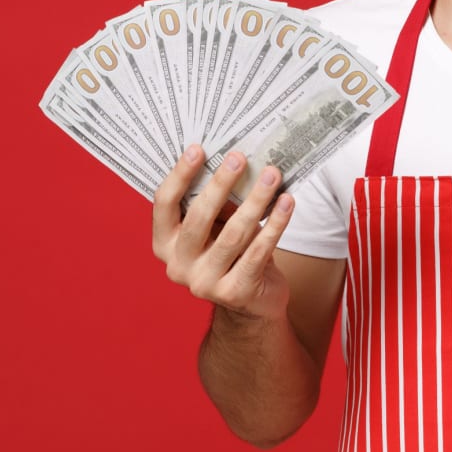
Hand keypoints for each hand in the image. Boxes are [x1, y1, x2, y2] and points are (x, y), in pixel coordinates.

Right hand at [152, 144, 294, 321]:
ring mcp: (205, 283)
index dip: (179, 175)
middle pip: (198, 217)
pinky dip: (275, 224)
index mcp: (164, 244)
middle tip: (240, 157)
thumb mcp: (216, 227)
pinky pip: (258, 251)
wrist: (253, 302)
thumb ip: (216, 203)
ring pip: (233, 233)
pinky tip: (287, 203)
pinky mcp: (236, 292)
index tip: (198, 149)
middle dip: (221, 183)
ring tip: (272, 175)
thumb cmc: (232, 253)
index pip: (164, 204)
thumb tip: (234, 160)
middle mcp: (178, 266)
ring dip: (255, 200)